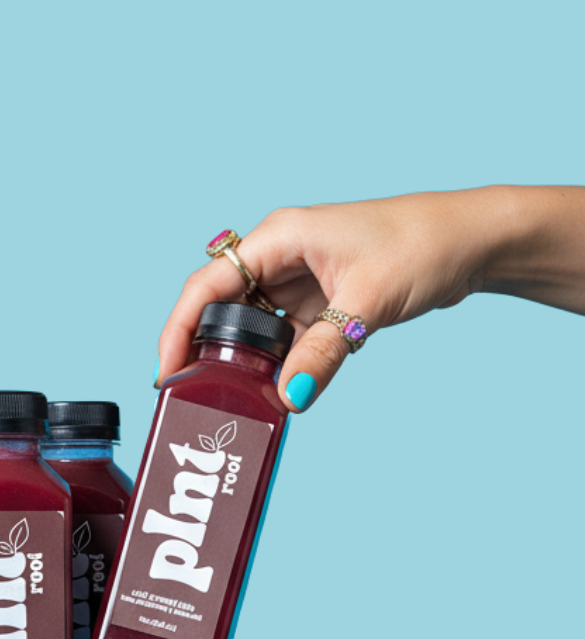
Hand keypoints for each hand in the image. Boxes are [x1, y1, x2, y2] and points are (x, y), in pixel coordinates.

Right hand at [157, 187, 518, 413]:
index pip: (207, 285)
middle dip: (200, 351)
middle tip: (188, 397)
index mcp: (279, 237)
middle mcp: (280, 254)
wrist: (471, 241)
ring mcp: (297, 278)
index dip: (179, 330)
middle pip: (219, 307)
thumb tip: (289, 398)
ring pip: (249, 327)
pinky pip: (280, 337)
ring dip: (238, 362)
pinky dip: (273, 365)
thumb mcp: (367, 303)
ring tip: (224, 402)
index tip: (166, 374)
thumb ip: (323, 351)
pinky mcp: (317, 300)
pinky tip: (269, 392)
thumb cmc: (422, 246)